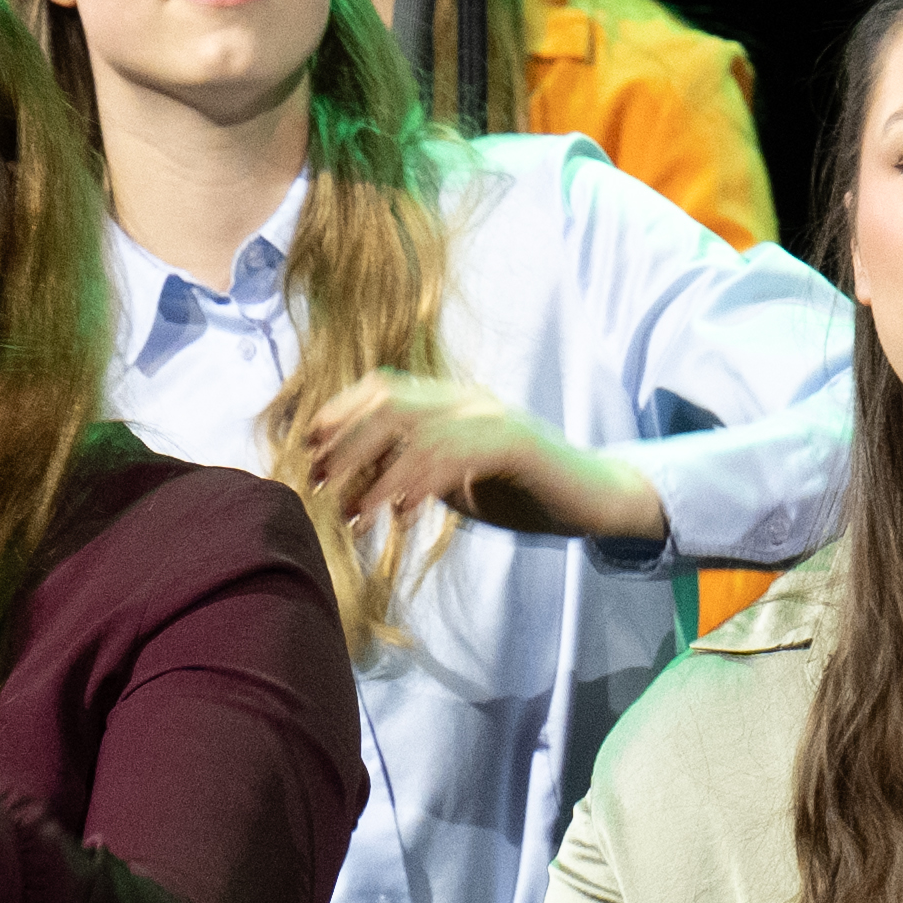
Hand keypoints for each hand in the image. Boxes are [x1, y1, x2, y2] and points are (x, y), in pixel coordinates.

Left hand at [291, 372, 660, 553]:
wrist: (594, 500)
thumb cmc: (521, 493)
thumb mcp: (454, 479)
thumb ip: (412, 470)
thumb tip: (352, 484)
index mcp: (450, 401)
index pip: (381, 388)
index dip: (339, 414)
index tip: (308, 449)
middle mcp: (468, 399)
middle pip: (388, 402)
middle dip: (346, 441)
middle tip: (321, 483)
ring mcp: (494, 416)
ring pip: (416, 430)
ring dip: (376, 475)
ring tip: (354, 514)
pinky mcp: (518, 443)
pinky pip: (455, 454)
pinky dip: (420, 484)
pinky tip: (403, 514)